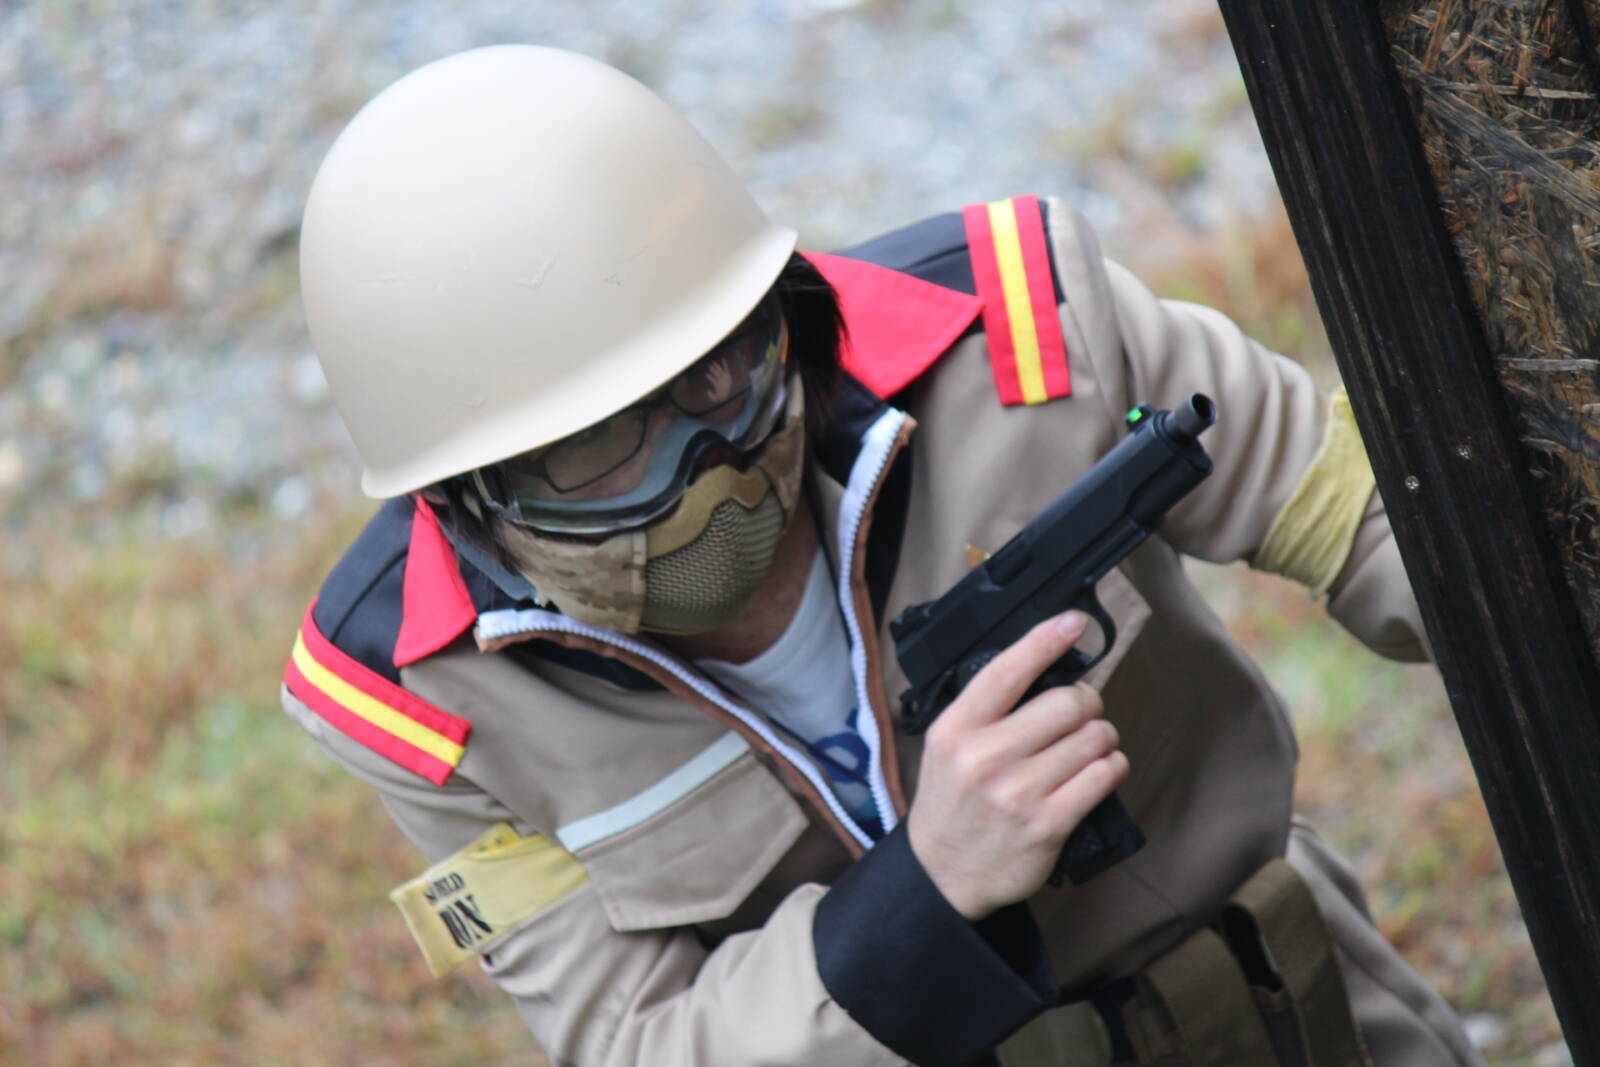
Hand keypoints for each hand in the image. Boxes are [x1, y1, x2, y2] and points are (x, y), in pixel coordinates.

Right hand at [905, 611, 1128, 920]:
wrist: (943, 875)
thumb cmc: (952, 802)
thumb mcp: (947, 746)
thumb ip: (986, 710)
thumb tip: (1044, 666)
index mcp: (957, 729)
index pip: (1009, 670)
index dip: (1046, 639)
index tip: (1073, 621)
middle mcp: (985, 757)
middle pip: (1069, 703)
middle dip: (1087, 704)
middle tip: (1083, 713)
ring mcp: (1018, 793)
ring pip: (1093, 739)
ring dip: (1102, 738)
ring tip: (1089, 746)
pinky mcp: (1048, 824)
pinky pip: (1104, 776)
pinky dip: (1111, 767)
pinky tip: (1099, 770)